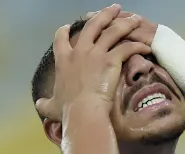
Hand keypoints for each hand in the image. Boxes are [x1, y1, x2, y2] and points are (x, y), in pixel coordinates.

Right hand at [36, 4, 150, 120]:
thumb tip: (38, 105)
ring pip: (112, 31)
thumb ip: (45, 103)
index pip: (61, 39)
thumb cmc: (68, 110)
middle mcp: (79, 52)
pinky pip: (127, 47)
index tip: (68, 26)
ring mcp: (96, 54)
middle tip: (114, 8)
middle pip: (92, 26)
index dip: (64, 31)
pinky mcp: (111, 60)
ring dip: (125, 23)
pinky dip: (138, 45)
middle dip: (104, 14)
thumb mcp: (52, 106)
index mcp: (63, 60)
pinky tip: (146, 46)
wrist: (83, 111)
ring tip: (136, 18)